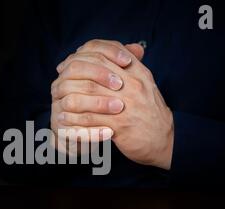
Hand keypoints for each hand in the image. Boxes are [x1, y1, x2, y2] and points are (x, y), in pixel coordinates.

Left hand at [51, 39, 173, 169]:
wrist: (165, 140)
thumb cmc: (150, 112)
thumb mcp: (144, 84)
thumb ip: (129, 69)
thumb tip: (109, 55)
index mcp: (137, 72)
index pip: (105, 52)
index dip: (83, 56)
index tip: (70, 64)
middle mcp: (132, 85)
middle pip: (94, 70)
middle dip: (72, 75)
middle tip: (60, 81)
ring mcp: (127, 104)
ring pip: (89, 93)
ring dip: (70, 97)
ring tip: (59, 101)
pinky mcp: (120, 125)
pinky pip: (90, 119)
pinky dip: (74, 119)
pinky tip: (65, 119)